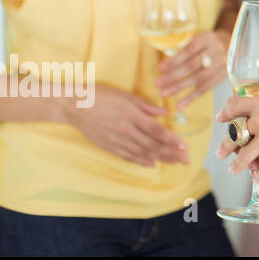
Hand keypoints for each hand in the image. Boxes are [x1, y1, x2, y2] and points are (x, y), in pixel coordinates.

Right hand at [67, 83, 188, 166]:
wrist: (73, 106)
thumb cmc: (100, 95)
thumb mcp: (125, 95)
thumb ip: (146, 106)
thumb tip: (165, 113)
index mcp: (131, 115)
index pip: (156, 131)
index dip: (171, 139)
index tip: (184, 145)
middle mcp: (125, 130)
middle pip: (152, 145)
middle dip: (171, 153)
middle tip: (185, 159)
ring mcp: (115, 140)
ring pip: (141, 152)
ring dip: (160, 159)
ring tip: (174, 163)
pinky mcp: (107, 146)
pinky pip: (126, 156)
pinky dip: (140, 161)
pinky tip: (151, 164)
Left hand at [157, 29, 228, 109]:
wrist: (232, 44)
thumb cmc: (208, 43)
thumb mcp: (198, 40)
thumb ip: (184, 51)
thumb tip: (163, 68)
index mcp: (208, 38)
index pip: (189, 50)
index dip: (174, 60)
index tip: (160, 69)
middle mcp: (217, 50)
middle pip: (193, 65)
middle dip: (174, 75)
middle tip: (158, 83)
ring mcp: (223, 64)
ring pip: (199, 78)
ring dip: (180, 87)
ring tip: (164, 94)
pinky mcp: (224, 76)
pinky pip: (206, 88)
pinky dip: (192, 98)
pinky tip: (180, 105)